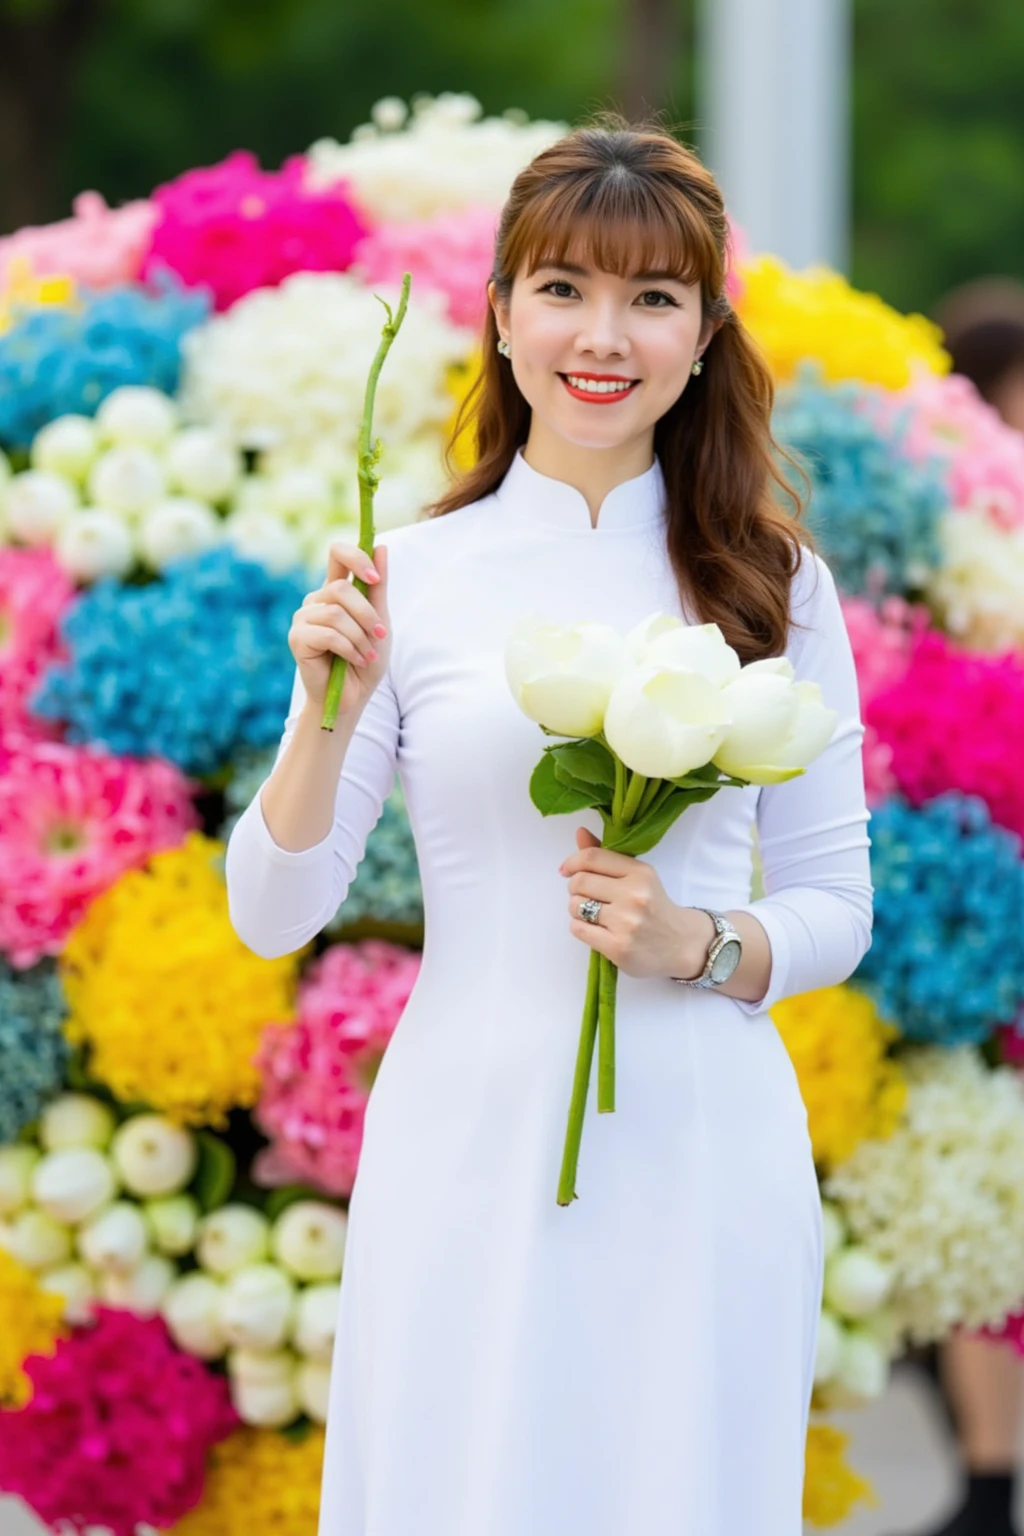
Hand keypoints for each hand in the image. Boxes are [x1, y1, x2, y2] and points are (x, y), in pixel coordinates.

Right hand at [288, 540, 390, 713]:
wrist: (352, 698)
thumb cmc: (365, 660)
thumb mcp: (379, 621)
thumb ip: (378, 587)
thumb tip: (382, 547)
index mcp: (335, 591)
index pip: (337, 554)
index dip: (355, 557)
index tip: (374, 578)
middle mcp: (316, 600)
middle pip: (341, 588)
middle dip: (367, 614)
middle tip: (380, 636)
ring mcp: (303, 618)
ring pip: (335, 613)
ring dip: (359, 637)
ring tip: (367, 654)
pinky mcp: (297, 638)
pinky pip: (327, 634)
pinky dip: (348, 649)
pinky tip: (356, 660)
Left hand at [559, 826, 712, 978]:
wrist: (680, 944)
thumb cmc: (654, 907)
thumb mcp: (638, 877)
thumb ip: (607, 857)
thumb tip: (580, 832)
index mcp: (640, 873)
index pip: (593, 858)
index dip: (572, 862)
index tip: (566, 870)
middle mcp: (634, 895)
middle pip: (580, 882)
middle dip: (575, 888)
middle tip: (586, 895)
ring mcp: (626, 922)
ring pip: (576, 906)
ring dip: (577, 909)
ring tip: (594, 914)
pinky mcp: (618, 947)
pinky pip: (578, 929)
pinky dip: (580, 927)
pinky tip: (596, 929)